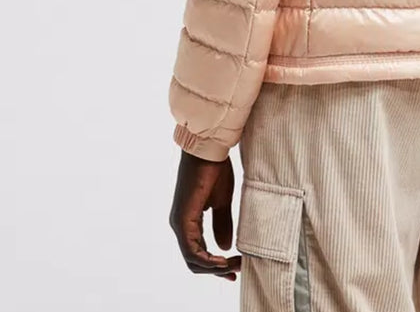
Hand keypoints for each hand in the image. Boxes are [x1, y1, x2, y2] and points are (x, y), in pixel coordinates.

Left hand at [169, 149, 241, 280]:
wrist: (208, 149)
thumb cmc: (214, 169)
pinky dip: (206, 259)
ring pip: (192, 258)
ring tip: (234, 265)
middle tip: (237, 272)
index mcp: (188, 221)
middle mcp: (179, 225)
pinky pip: (191, 250)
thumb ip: (222, 223)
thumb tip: (224, 247)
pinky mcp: (182, 219)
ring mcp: (179, 223)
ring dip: (213, 266)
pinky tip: (222, 260)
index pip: (198, 252)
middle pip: (194, 261)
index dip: (215, 264)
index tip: (235, 267)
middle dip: (216, 270)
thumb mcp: (222, 201)